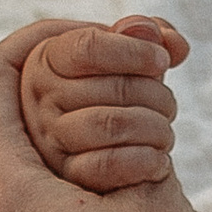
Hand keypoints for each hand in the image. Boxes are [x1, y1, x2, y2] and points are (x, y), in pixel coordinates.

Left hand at [0, 22, 211, 211]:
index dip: (48, 34)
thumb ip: (122, 108)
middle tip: (148, 84)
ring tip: (154, 145)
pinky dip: (77, 179)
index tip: (105, 30)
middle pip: (7, 116)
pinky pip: (31, 209)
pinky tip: (131, 185)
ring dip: (85, 133)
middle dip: (79, 86)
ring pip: (23, 162)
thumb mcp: (156, 186)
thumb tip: (121, 45)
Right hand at [18, 16, 187, 191]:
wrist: (99, 145)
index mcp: (47, 60)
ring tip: (166, 131)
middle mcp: (40, 99)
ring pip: (111, 124)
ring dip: (156, 128)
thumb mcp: (124, 55)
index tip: (163, 58)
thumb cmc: (113, 90)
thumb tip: (170, 42)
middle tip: (169, 104)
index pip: (88, 47)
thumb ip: (148, 37)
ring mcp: (50, 138)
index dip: (135, 51)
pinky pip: (108, 165)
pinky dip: (146, 161)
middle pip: (111, 88)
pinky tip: (160, 160)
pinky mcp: (67, 174)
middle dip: (157, 94)